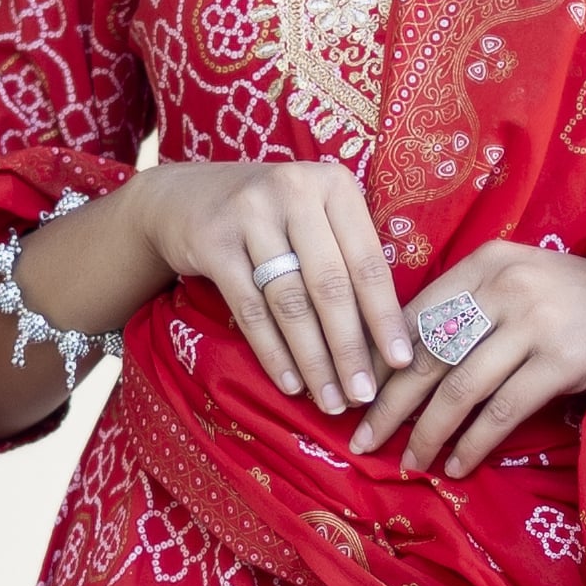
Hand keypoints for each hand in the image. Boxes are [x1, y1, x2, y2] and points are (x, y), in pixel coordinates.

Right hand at [132, 156, 415, 414]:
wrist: (184, 197)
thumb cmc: (273, 219)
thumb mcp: (316, 217)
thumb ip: (349, 257)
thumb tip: (388, 339)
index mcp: (333, 185)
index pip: (367, 261)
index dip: (385, 316)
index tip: (402, 362)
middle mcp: (293, 191)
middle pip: (329, 285)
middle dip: (349, 348)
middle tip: (363, 395)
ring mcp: (249, 214)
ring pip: (290, 302)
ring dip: (313, 360)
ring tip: (330, 401)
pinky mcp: (213, 242)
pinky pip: (250, 310)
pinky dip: (273, 353)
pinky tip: (290, 384)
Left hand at [349, 244, 585, 478]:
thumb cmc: (569, 301)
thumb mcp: (516, 282)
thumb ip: (467, 307)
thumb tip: (404, 363)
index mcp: (484, 262)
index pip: (415, 316)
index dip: (382, 362)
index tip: (359, 398)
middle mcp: (504, 286)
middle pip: (429, 353)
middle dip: (390, 404)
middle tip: (363, 439)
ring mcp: (533, 323)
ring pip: (460, 388)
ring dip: (429, 432)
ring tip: (410, 463)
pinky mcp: (559, 361)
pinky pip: (501, 411)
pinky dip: (473, 443)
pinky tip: (456, 465)